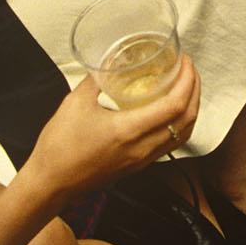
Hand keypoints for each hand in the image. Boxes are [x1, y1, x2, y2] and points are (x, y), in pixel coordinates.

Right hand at [27, 56, 201, 196]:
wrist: (50, 183)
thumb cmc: (59, 146)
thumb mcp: (76, 102)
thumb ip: (97, 79)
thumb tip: (110, 61)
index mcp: (129, 131)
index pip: (174, 105)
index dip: (187, 81)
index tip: (185, 61)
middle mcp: (142, 148)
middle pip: (186, 120)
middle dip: (194, 90)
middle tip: (189, 69)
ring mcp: (142, 160)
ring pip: (182, 135)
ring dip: (191, 109)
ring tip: (186, 87)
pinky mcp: (138, 166)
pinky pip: (170, 144)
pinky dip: (179, 125)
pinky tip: (170, 112)